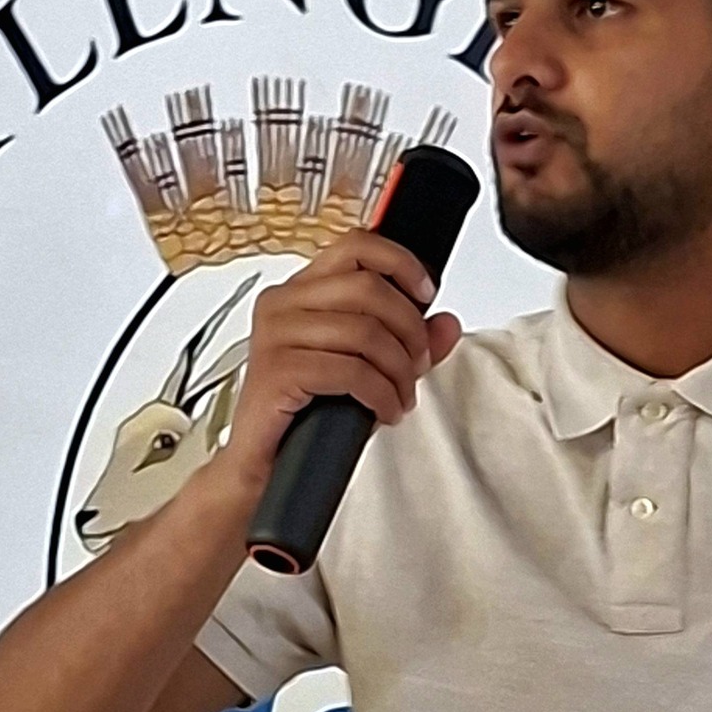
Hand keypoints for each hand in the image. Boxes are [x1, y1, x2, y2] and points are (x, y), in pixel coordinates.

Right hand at [215, 232, 462, 494]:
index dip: (401, 263)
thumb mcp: (371, 371)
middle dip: (409, 330)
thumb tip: (447, 323)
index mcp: (301, 291)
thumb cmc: (307, 414)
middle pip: (369, 288)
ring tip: (401, 396)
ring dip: (398, 370)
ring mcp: (275, 335)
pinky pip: (351, 371)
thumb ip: (409, 343)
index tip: (426, 293)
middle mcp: (283, 303)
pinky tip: (385, 411)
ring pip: (365, 331)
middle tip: (417, 366)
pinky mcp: (277, 370)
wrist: (264, 466)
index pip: (356, 245)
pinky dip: (381, 394)